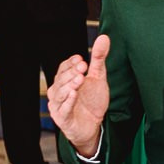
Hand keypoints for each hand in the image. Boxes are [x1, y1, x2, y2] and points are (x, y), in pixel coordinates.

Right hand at [47, 37, 113, 155]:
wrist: (94, 126)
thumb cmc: (92, 101)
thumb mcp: (98, 77)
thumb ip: (99, 59)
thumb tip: (104, 37)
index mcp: (65, 80)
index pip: (63, 68)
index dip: (71, 64)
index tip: (82, 59)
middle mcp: (59, 92)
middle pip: (60, 79)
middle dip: (71, 72)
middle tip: (83, 67)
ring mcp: (59, 106)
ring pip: (59, 94)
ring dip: (69, 85)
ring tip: (80, 79)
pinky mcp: (63, 119)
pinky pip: (63, 110)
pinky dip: (68, 102)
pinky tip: (73, 94)